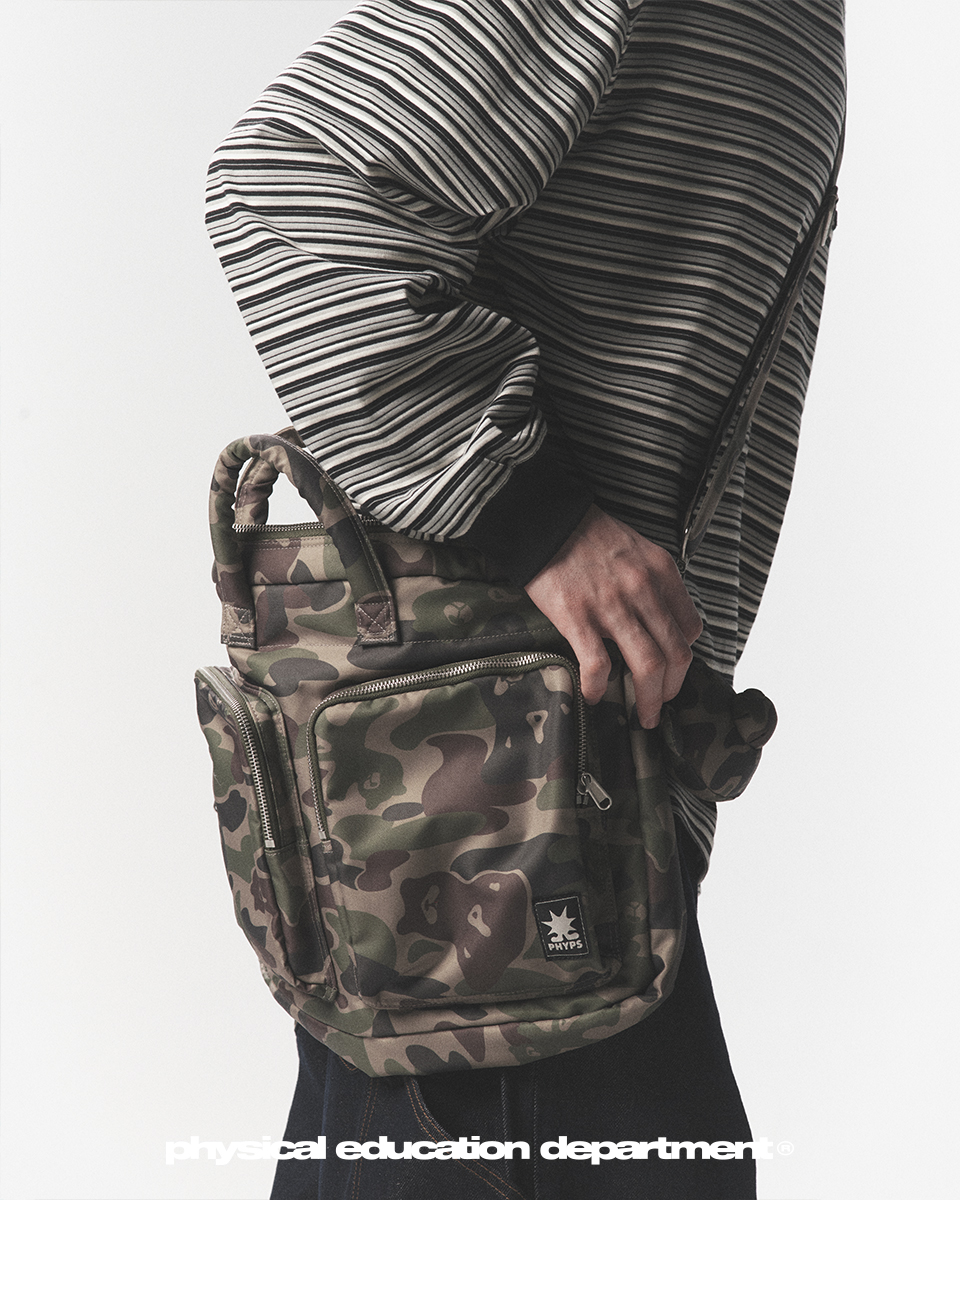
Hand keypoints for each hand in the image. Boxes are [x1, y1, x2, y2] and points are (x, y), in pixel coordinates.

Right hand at [524, 505, 702, 725]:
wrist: (545, 520)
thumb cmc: (587, 536)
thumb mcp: (637, 550)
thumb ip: (652, 584)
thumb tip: (656, 624)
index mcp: (661, 573)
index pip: (690, 628)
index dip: (683, 657)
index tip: (670, 671)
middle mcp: (644, 590)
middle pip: (676, 655)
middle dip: (671, 689)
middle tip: (659, 706)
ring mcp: (612, 605)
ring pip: (648, 666)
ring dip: (647, 699)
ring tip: (641, 716)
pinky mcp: (578, 617)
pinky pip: (599, 664)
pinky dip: (599, 687)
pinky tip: (594, 695)